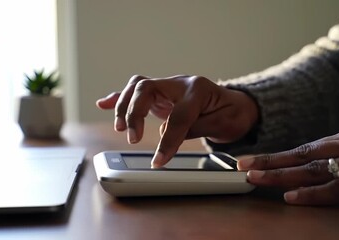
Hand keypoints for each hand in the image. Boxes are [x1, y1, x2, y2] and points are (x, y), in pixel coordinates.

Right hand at [96, 75, 258, 166]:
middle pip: (147, 88)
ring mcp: (168, 87)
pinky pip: (136, 92)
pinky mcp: (161, 95)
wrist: (235, 104)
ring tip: (120, 128)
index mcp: (198, 90)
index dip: (168, 139)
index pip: (178, 114)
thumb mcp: (222, 125)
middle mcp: (180, 84)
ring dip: (124, 106)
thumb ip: (192, 128)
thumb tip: (165, 135)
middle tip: (134, 138)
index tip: (159, 160)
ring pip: (137, 86)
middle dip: (136, 113)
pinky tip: (103, 103)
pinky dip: (119, 98)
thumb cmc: (231, 114)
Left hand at [238, 124, 338, 204]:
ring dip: (283, 177)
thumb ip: (337, 148)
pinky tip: (293, 197)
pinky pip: (338, 190)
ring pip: (315, 172)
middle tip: (244, 167)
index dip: (275, 155)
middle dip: (271, 163)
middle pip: (303, 157)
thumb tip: (307, 156)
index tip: (250, 159)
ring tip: (258, 179)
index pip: (303, 147)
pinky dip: (314, 194)